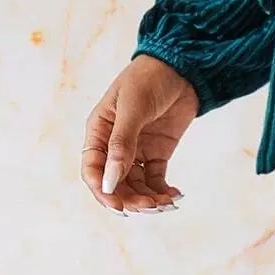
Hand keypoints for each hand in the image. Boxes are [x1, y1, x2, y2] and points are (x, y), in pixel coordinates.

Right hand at [81, 55, 199, 214]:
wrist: (181, 67)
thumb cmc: (147, 79)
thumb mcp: (132, 109)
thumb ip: (121, 145)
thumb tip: (110, 182)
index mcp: (98, 132)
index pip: (93, 170)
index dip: (103, 191)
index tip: (120, 207)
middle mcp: (114, 145)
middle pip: (115, 183)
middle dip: (131, 199)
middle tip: (151, 206)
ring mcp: (136, 150)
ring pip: (136, 186)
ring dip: (149, 199)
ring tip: (167, 203)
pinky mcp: (157, 153)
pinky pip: (155, 180)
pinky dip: (163, 191)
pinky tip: (175, 195)